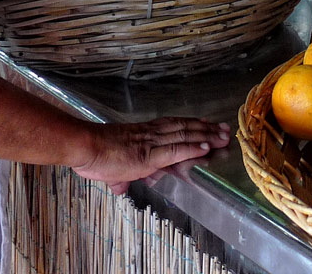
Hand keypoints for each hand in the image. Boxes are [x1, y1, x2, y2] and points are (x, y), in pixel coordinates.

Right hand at [74, 117, 232, 192]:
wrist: (85, 146)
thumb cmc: (93, 155)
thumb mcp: (110, 169)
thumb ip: (119, 179)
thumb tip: (119, 188)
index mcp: (144, 134)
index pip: (174, 126)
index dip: (192, 125)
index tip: (208, 124)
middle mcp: (151, 135)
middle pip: (185, 129)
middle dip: (207, 129)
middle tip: (226, 128)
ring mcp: (152, 144)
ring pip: (185, 136)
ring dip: (207, 137)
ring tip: (224, 137)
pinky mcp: (150, 156)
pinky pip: (175, 150)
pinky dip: (192, 148)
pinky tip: (206, 148)